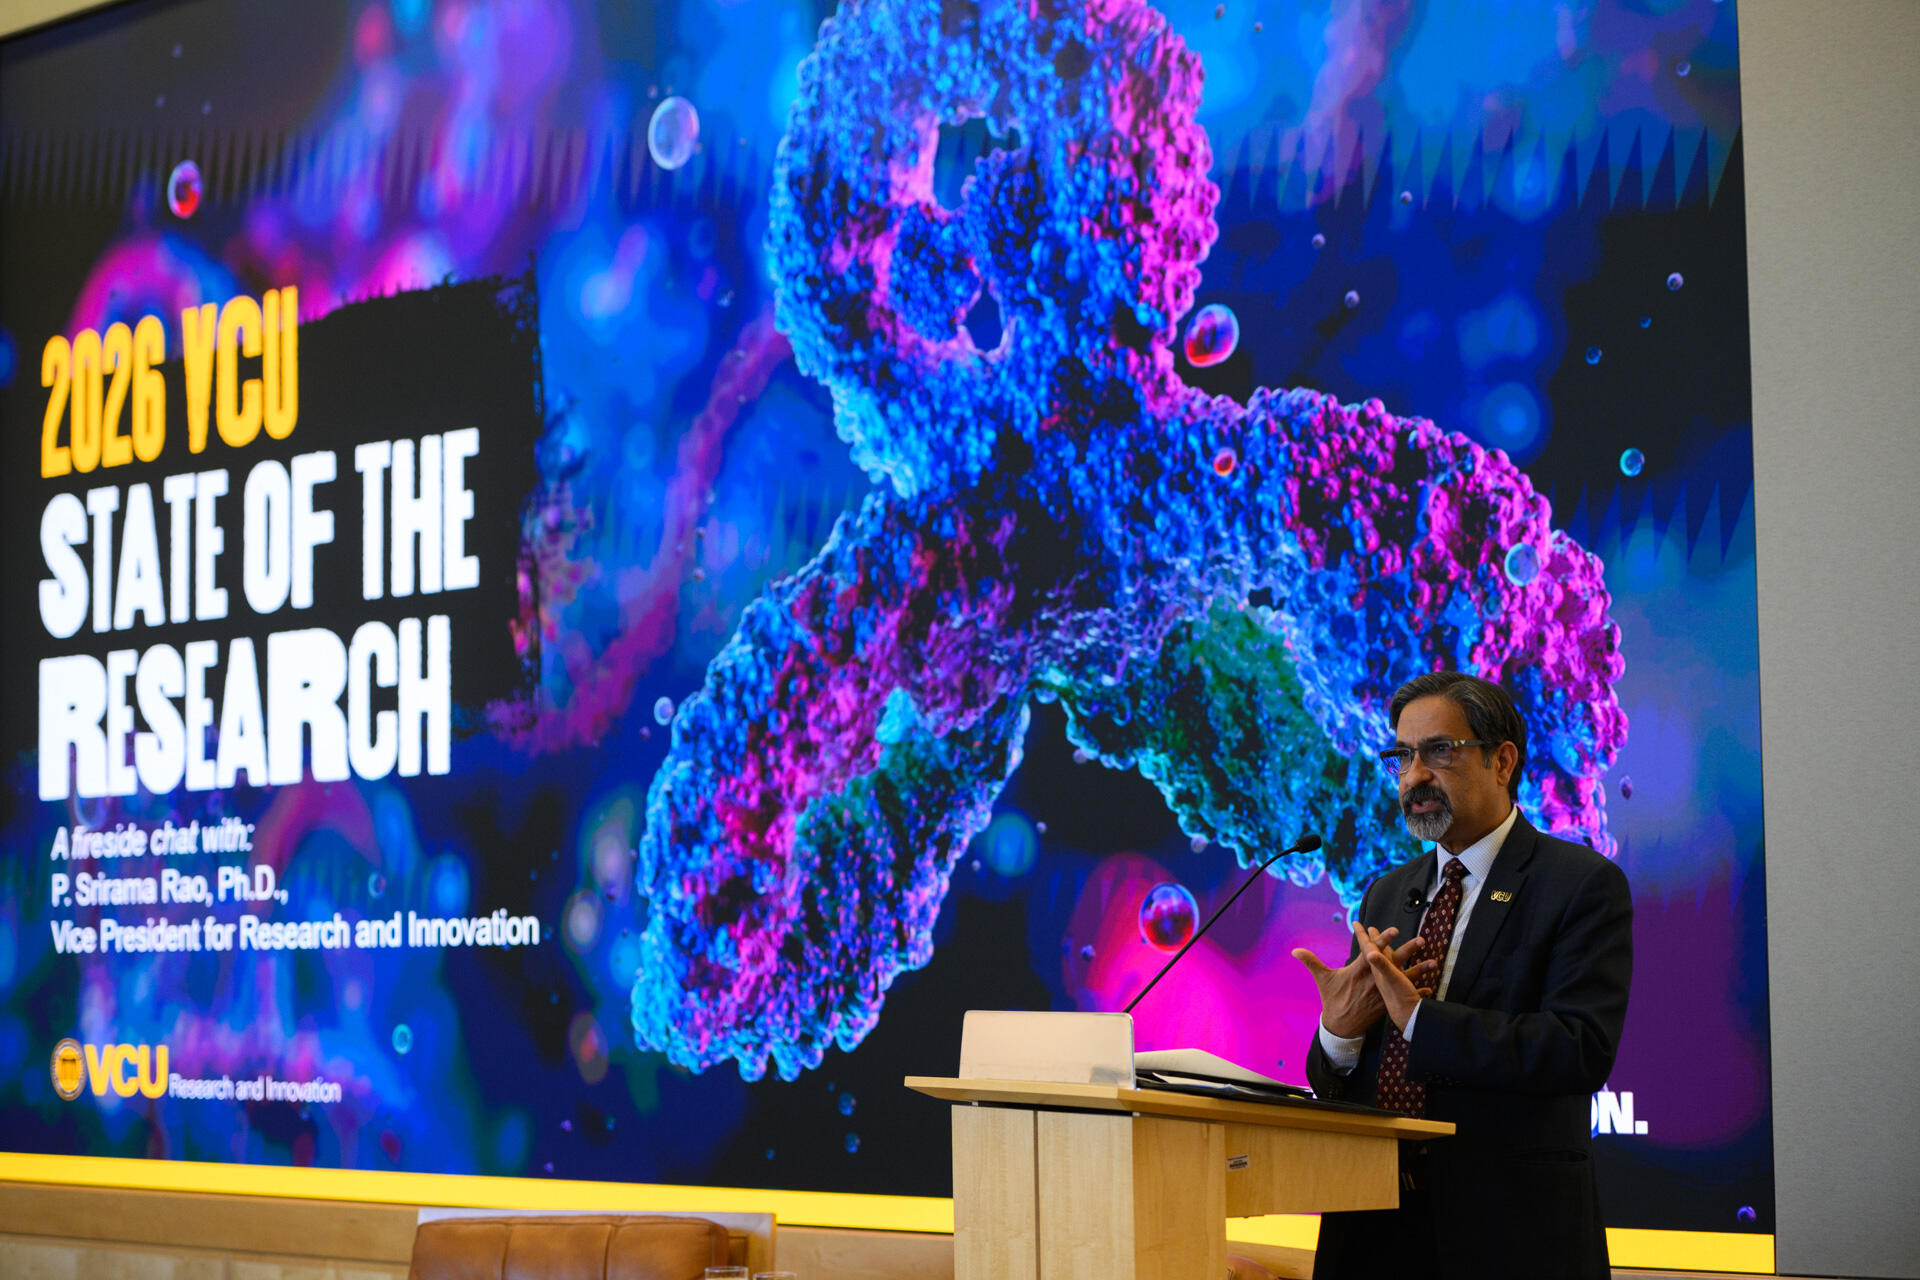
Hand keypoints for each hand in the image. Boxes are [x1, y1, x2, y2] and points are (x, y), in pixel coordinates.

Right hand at [1293, 926, 1436, 1038]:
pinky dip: (1417, 991)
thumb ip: (1311, 962)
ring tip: (1434, 962)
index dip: (1382, 939)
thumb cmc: (1332, 999)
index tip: (1391, 929)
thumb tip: (1294, 951)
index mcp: (1359, 971)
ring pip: (1403, 978)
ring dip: (1420, 970)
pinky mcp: (1387, 1002)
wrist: (1340, 1026)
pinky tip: (1430, 988)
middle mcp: (1373, 980)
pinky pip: (1405, 996)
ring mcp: (1382, 991)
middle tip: (1421, 939)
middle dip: (1407, 950)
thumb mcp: (1322, 979)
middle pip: (1393, 962)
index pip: (1372, 951)